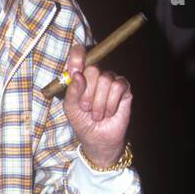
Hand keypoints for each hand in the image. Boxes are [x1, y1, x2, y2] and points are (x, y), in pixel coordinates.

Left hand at [61, 45, 131, 167]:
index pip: (79, 54)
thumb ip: (72, 90)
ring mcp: (111, 80)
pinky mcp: (124, 89)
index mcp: (80, 75)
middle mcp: (96, 75)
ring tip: (97, 115)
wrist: (97, 139)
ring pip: (105, 79)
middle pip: (93, 68)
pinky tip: (109, 113)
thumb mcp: (70, 108)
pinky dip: (111, 103)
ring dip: (99, 102)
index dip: (77, 57)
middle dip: (87, 92)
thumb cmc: (82, 122)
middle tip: (85, 108)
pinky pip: (118, 86)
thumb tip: (77, 74)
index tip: (73, 70)